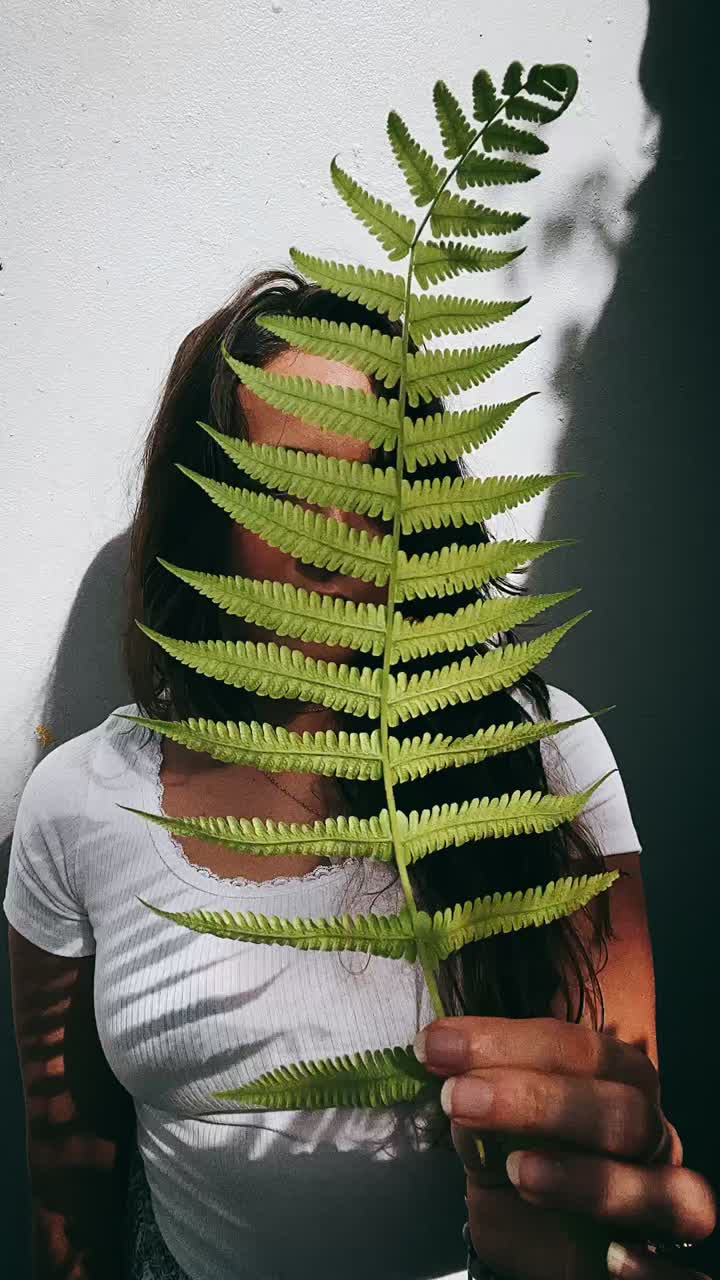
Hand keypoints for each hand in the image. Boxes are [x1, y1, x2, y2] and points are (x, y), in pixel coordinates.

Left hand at [413, 1016, 716, 1278]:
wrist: (536, 1251)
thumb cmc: (519, 1173)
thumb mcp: (490, 1136)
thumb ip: (477, 1108)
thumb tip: (448, 1078)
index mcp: (617, 1084)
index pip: (579, 1049)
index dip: (507, 1042)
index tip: (436, 1045)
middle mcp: (653, 1139)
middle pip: (623, 1111)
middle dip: (539, 1099)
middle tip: (458, 1098)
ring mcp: (667, 1205)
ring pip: (665, 1189)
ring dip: (588, 1178)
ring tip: (516, 1171)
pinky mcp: (667, 1271)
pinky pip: (687, 1276)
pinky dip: (655, 1270)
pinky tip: (613, 1261)